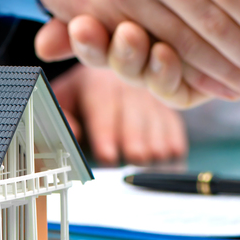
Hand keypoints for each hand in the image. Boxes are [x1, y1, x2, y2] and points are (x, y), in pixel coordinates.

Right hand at [34, 0, 239, 101]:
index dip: (80, 15)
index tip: (68, 15)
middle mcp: (172, 8)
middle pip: (119, 37)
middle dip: (97, 42)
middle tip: (84, 28)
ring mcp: (194, 41)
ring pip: (143, 65)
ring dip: (126, 60)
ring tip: (125, 37)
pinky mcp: (217, 69)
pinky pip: (179, 86)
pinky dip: (166, 78)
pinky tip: (159, 55)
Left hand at [49, 64, 187, 164]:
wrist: (110, 73)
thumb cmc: (82, 98)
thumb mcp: (64, 100)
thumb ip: (64, 118)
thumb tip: (71, 134)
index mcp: (98, 82)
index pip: (103, 107)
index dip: (105, 133)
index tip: (107, 156)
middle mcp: (129, 86)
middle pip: (135, 119)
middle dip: (135, 143)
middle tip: (134, 162)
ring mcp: (153, 98)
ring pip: (158, 126)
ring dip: (155, 149)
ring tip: (149, 166)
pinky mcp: (170, 111)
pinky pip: (176, 132)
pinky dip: (172, 151)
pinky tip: (166, 166)